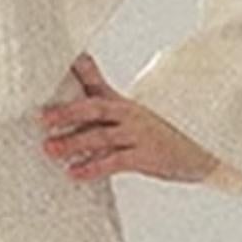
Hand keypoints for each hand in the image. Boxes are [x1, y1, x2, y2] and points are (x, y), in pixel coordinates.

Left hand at [38, 49, 220, 185]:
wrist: (200, 153)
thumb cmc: (155, 133)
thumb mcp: (128, 112)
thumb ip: (100, 94)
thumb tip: (76, 69)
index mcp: (122, 102)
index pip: (94, 82)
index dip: (74, 73)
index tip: (48, 69)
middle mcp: (130, 113)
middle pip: (95, 108)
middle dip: (66, 112)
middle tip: (41, 118)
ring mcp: (139, 133)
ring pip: (101, 136)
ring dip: (74, 143)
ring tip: (50, 149)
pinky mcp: (146, 156)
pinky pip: (115, 161)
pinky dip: (93, 167)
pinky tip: (74, 173)